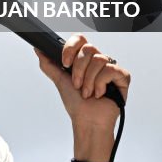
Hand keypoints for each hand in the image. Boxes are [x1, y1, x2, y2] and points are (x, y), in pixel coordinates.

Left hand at [34, 34, 131, 160]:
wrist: (87, 121)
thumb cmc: (76, 103)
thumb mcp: (59, 80)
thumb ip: (49, 64)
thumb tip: (38, 50)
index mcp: (84, 59)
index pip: (80, 40)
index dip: (71, 48)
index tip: (65, 64)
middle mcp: (98, 61)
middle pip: (89, 48)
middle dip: (78, 69)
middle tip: (76, 84)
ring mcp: (111, 68)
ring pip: (99, 59)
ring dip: (89, 80)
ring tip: (87, 92)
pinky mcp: (122, 77)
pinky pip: (111, 69)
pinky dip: (101, 83)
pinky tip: (99, 93)